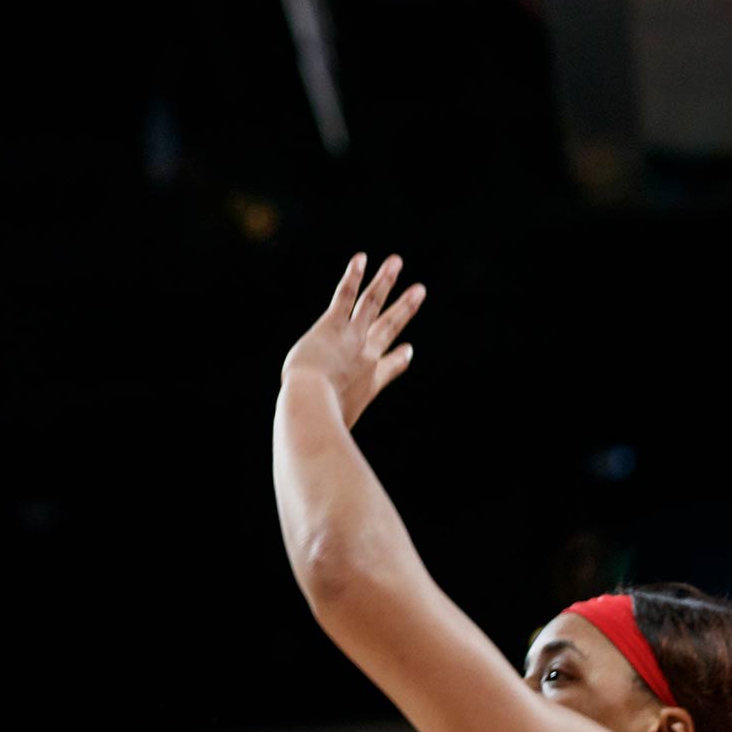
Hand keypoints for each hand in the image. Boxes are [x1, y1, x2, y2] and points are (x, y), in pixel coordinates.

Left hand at [282, 254, 426, 429]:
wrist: (312, 405)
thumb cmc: (319, 425)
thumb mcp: (332, 435)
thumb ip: (332, 443)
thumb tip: (321, 472)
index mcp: (370, 383)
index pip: (390, 366)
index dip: (400, 357)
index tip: (408, 350)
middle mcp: (367, 357)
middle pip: (390, 327)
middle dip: (405, 308)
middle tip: (419, 291)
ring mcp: (353, 338)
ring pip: (373, 304)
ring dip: (385, 282)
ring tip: (396, 261)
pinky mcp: (332, 325)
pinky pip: (345, 296)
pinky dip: (354, 277)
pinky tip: (362, 258)